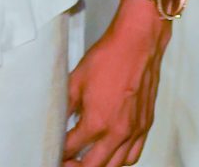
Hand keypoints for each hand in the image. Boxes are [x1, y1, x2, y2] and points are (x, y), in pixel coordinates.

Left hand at [64, 0, 167, 164]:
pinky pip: (133, 155)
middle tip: (65, 162)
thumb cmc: (109, 57)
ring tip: (85, 161)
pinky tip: (111, 155)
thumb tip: (55, 122)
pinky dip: (120, 161)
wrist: (137, 43)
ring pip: (114, 166)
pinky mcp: (145, 126)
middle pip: (92, 166)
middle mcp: (117, 132)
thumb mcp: (76, 80)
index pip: (72, 149)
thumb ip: (65, 106)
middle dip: (74, 166)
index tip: (53, 152)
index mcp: (97, 122)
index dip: (59, 153)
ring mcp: (133, 131)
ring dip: (98, 166)